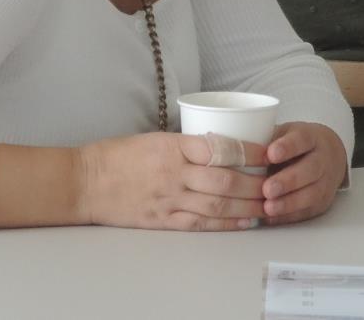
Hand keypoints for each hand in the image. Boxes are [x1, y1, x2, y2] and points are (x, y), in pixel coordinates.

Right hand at [76, 130, 270, 230]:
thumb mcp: (157, 138)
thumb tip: (223, 146)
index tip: (269, 153)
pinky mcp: (163, 220)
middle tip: (277, 184)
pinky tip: (245, 222)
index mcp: (174, 147)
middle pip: (225, 181)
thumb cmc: (120, 155)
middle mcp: (175, 174)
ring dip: (247, 206)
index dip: (250, 152)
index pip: (221, 148)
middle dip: (255, 184)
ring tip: (269, 205)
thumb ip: (189, 144)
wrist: (86, 181)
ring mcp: (169, 199)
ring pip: (217, 205)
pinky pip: (200, 224)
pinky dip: (226, 224)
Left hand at [260, 122, 347, 225]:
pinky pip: (307, 211)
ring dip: (289, 203)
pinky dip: (288, 216)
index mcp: (311, 137)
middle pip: (310, 169)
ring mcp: (325, 182)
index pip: (302, 139)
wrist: (329, 156)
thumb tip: (238, 150)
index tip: (270, 154)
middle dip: (288, 180)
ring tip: (268, 207)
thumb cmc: (296, 145)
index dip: (288, 147)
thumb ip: (267, 141)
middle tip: (268, 188)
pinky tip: (272, 217)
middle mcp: (322, 159)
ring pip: (312, 194)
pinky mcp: (321, 203)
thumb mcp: (285, 134)